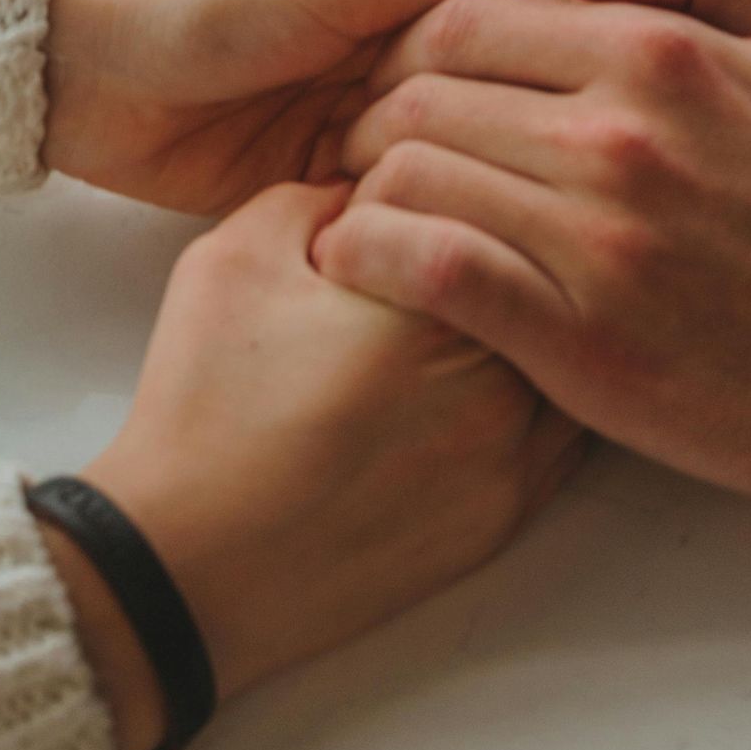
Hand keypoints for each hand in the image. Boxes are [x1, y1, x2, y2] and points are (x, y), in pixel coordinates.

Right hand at [43, 183, 580, 749]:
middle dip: (485, 246)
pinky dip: (530, 388)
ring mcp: (512, 458)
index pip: (479, 193)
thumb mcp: (235, 253)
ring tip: (454, 307)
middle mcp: (496, 383)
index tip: (382, 200)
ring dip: (522, 316)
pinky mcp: (506, 515)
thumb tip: (378, 177)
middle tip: (420, 249)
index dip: (426, 184)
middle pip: (535, 269)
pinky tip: (473, 372)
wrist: (189, 572)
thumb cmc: (204, 412)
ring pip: (562, 348)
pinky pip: (558, 426)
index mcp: (434, 304)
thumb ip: (318, 190)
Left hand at [44, 0, 496, 214]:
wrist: (96, 73)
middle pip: (478, 122)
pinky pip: (382, 225)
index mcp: (406, 7)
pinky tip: (428, 266)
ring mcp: (355, 138)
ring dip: (442, 202)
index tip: (539, 123)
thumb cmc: (210, 6)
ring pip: (437, 178)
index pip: (506, 46)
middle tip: (479, 188)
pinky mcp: (316, 196)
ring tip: (464, 233)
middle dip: (481, 154)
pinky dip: (398, 241)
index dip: (523, 86)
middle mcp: (393, 72)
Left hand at [316, 0, 750, 510]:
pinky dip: (376, 259)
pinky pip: (430, 272)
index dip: (418, 49)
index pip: (464, 20)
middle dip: (375, 117)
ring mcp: (593, 238)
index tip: (419, 88)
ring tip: (368, 208)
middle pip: (418, 93)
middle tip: (372, 152)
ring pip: (409, 175)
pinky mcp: (578, 340)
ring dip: (367, 188)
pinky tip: (370, 264)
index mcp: (658, 54)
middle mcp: (615, 135)